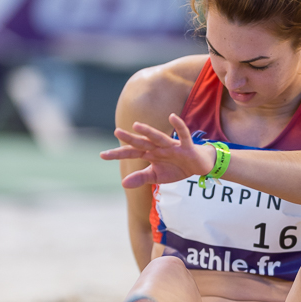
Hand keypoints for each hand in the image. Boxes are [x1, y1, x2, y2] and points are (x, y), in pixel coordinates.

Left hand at [100, 114, 215, 188]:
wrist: (198, 166)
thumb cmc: (176, 168)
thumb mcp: (157, 176)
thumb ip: (141, 178)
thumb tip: (123, 183)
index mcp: (150, 154)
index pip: (131, 153)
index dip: (118, 154)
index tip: (102, 155)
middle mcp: (158, 147)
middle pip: (142, 142)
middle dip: (130, 138)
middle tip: (116, 132)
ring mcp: (172, 146)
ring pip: (159, 137)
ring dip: (149, 131)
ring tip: (136, 125)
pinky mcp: (186, 146)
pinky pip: (183, 135)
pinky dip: (179, 126)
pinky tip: (172, 117)